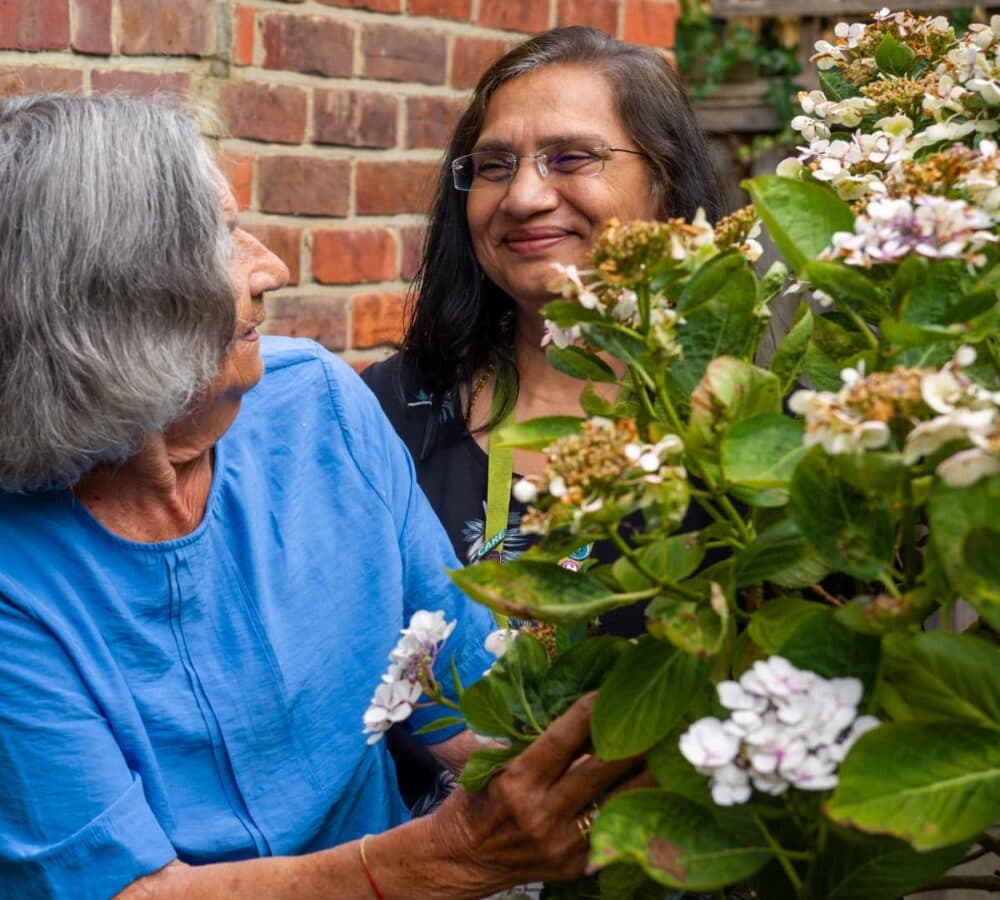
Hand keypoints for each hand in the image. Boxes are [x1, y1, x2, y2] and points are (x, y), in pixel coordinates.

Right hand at [428, 692, 650, 894]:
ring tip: (674, 746)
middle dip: (635, 737)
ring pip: (620, 801)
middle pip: (602, 769)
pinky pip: (617, 830)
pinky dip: (639, 806)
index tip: (614, 687)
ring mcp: (564, 843)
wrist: (463, 858)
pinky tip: (661, 787)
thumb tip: (580, 704)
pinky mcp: (578, 865)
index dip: (591, 710)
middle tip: (662, 711)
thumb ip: (532, 738)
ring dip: (651, 773)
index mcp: (518, 782)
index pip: (563, 738)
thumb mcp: (492, 762)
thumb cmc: (478, 799)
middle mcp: (543, 814)